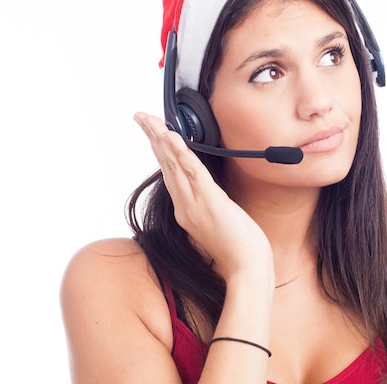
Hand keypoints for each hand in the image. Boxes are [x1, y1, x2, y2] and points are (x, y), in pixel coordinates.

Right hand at [134, 112, 273, 281]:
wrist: (246, 269)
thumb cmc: (237, 248)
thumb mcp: (219, 222)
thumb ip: (208, 205)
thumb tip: (210, 192)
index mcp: (186, 209)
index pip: (169, 173)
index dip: (160, 150)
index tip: (153, 132)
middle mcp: (184, 206)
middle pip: (165, 165)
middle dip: (152, 138)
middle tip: (140, 117)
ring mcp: (194, 204)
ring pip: (173, 165)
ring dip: (160, 139)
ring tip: (148, 120)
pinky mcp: (209, 202)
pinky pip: (192, 172)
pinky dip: (180, 152)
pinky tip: (170, 137)